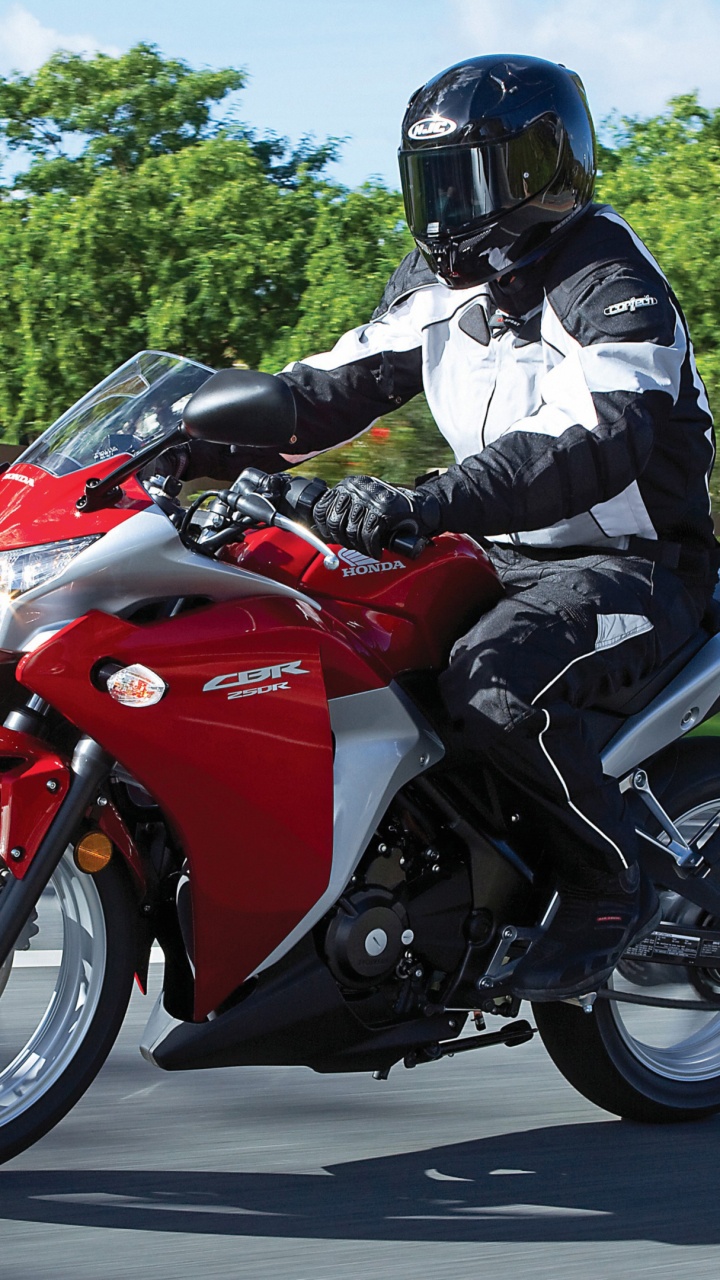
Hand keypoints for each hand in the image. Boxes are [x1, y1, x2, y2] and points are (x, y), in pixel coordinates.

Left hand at [312, 475, 440, 558]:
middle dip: (342, 540)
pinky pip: (368, 535)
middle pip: (334, 522)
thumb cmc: (390, 511)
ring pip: (351, 531)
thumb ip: (344, 511)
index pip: (321, 508)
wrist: (421, 508)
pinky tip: (376, 551)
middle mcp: (357, 488)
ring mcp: (370, 498)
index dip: (322, 528)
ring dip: (359, 547)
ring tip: (367, 549)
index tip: (329, 538)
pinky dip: (372, 548)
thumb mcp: (362, 504)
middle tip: (353, 547)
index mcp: (348, 485)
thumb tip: (320, 531)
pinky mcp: (384, 510)